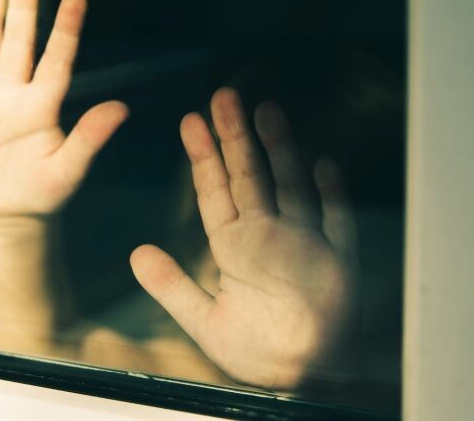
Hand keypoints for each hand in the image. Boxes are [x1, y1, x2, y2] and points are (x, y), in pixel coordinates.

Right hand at [0, 0, 128, 217]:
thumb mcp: (69, 170)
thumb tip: (121, 109)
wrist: (9, 210)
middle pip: (18, 44)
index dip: (66, 30)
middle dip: (22, 8)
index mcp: (42, 106)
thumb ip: (89, 139)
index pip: (56, 60)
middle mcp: (13, 95)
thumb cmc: (45, 192)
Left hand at [130, 88, 357, 389]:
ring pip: (289, 184)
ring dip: (279, 148)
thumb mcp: (203, 321)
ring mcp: (303, 243)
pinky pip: (336, 220)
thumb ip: (171, 286)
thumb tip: (136, 254)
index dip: (202, 157)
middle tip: (222, 96)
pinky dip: (332, 194)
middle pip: (249, 175)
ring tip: (264, 111)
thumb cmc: (257, 351)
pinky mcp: (337, 260)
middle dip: (235, 137)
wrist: (301, 376)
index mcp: (236, 247)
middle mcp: (269, 236)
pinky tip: (324, 165)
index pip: (215, 191)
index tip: (189, 122)